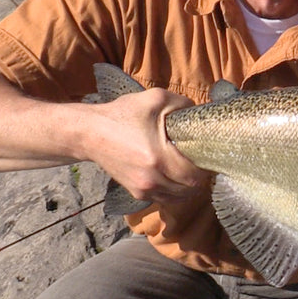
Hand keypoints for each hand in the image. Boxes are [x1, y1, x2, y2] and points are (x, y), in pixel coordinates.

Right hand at [85, 87, 210, 205]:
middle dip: (199, 177)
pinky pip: (164, 199)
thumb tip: (202, 113)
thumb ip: (183, 104)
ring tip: (189, 169)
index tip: (207, 154)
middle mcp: (151, 179)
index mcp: (158, 158)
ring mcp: (142, 189)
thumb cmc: (123, 114)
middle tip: (201, 161)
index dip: (205, 167)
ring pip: (178, 198)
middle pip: (189, 190)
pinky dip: (174, 191)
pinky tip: (174, 175)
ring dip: (187, 186)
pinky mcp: (136, 193)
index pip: (194, 175)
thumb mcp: (156, 99)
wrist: (90, 133)